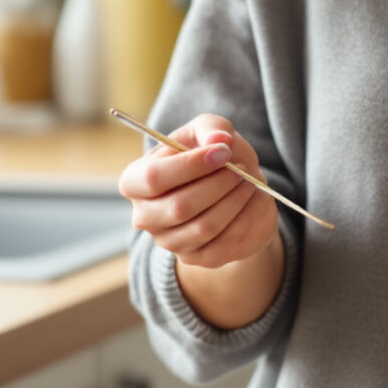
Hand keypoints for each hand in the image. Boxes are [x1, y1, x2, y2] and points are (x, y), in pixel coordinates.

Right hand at [117, 114, 279, 269]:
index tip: (223, 152)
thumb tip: (219, 141)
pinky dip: (245, 218)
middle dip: (218, 184)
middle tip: (242, 167)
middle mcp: (144, 217)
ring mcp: (168, 242)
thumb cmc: (210, 155)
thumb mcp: (209, 130)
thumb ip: (212, 129)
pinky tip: (252, 199)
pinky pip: (225, 242)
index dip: (190, 165)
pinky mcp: (196, 258)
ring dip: (235, 200)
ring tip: (250, 180)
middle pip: (180, 206)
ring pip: (205, 227)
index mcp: (135, 182)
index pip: (153, 178)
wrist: (230, 190)